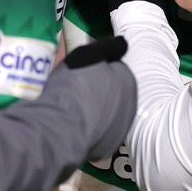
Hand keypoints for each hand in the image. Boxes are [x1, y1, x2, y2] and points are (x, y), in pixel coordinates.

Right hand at [44, 37, 134, 159]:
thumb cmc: (74, 85)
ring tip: (73, 111)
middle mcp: (130, 105)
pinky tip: (74, 127)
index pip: (115, 70)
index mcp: (127, 81)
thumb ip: (109, 47)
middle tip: (76, 92)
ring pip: (107, 115)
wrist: (61, 124)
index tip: (82, 73)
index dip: (97, 70)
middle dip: (99, 91)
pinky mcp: (107, 148)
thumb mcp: (89, 54)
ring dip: (95, 111)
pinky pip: (98, 135)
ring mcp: (120, 129)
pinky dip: (90, 130)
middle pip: (113, 94)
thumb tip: (124, 43)